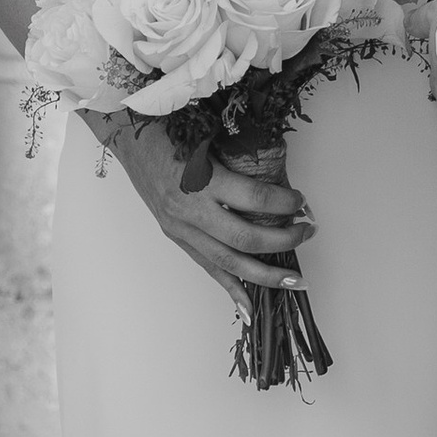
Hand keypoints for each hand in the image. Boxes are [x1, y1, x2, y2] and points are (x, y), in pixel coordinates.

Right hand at [88, 109, 312, 303]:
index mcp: (201, 179)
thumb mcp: (208, 135)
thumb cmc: (170, 128)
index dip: (284, 202)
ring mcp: (181, 228)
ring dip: (266, 274)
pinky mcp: (176, 237)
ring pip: (229, 262)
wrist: (129, 137)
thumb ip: (239, 158)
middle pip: (245, 239)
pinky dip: (230, 288)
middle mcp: (190, 209)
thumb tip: (279, 175)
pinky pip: (208, 268)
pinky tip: (249, 308)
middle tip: (307, 233)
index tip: (302, 201)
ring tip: (295, 281)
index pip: (254, 198)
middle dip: (283, 241)